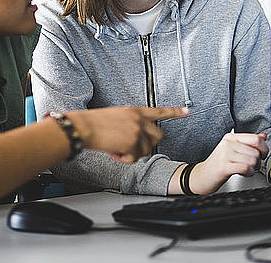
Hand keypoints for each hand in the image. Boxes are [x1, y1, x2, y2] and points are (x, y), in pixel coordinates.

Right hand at [67, 106, 188, 162]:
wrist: (83, 127)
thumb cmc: (94, 123)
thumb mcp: (116, 116)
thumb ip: (130, 122)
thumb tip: (136, 136)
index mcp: (135, 110)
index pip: (159, 111)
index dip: (174, 112)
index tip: (186, 111)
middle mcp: (139, 119)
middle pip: (158, 136)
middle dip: (147, 144)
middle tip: (131, 146)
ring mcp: (137, 131)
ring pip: (146, 150)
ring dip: (132, 153)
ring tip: (117, 147)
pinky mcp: (133, 143)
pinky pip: (134, 158)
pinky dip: (123, 159)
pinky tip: (114, 151)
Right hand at [189, 132, 268, 193]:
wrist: (202, 175)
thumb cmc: (218, 163)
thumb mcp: (233, 150)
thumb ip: (248, 142)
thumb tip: (263, 136)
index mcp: (231, 137)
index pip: (255, 139)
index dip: (264, 148)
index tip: (262, 154)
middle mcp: (228, 143)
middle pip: (255, 151)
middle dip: (258, 162)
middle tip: (252, 165)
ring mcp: (225, 154)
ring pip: (252, 160)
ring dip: (253, 169)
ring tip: (245, 170)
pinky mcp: (224, 166)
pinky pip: (246, 168)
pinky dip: (248, 173)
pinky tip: (243, 173)